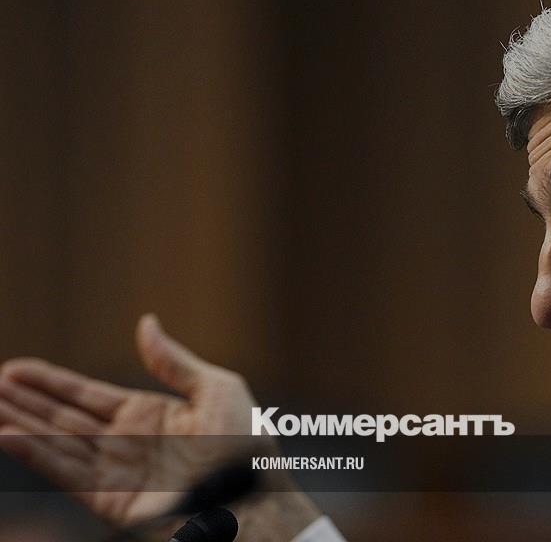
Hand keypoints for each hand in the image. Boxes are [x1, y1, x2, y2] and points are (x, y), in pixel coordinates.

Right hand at [0, 314, 320, 538]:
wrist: (252, 499)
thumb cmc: (245, 445)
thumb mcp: (217, 389)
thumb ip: (173, 361)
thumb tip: (146, 323)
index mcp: (151, 415)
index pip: (89, 395)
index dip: (53, 382)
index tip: (17, 369)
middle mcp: (127, 443)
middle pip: (64, 417)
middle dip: (26, 401)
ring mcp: (117, 472)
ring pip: (56, 442)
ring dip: (20, 423)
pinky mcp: (111, 500)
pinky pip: (65, 472)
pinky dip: (34, 454)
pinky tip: (5, 435)